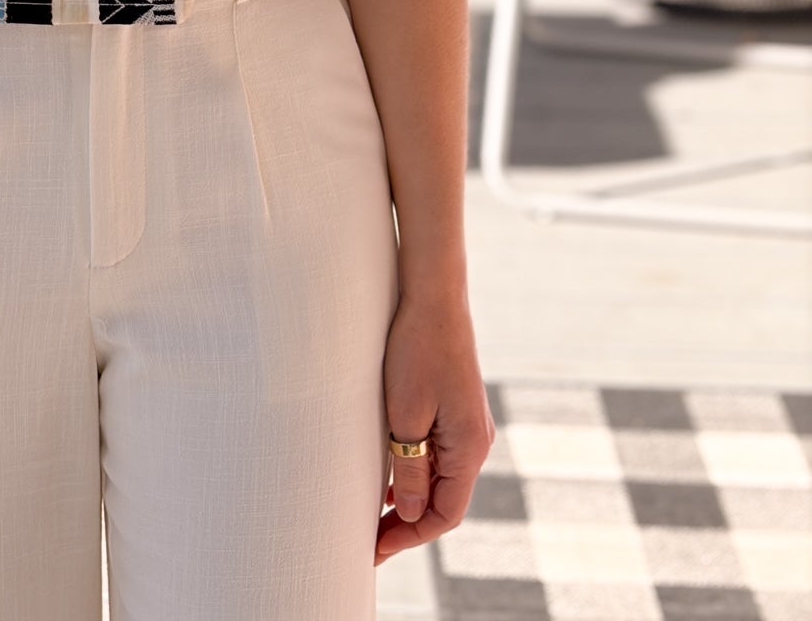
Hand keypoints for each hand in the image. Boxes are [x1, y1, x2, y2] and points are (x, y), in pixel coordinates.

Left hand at [374, 291, 495, 566]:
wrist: (433, 296)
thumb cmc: (417, 350)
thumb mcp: (405, 415)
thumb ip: (409, 468)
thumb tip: (410, 514)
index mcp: (469, 448)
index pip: (444, 514)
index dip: (410, 536)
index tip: (376, 549)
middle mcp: (475, 442)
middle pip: (445, 500)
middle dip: (409, 525)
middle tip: (370, 541)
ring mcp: (468, 424)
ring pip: (441, 479)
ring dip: (411, 499)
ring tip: (374, 516)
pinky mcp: (456, 408)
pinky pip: (439, 455)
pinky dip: (416, 473)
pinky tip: (391, 477)